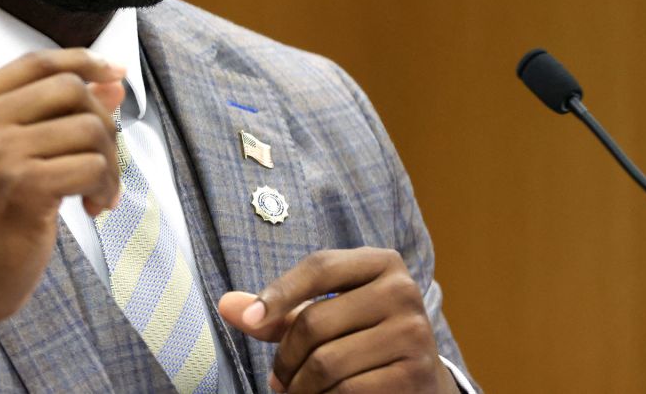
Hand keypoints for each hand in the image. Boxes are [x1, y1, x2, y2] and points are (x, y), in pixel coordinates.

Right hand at [0, 48, 125, 369]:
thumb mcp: (9, 154)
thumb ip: (53, 114)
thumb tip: (111, 84)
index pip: (37, 61)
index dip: (83, 62)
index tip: (114, 74)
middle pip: (69, 88)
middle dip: (103, 122)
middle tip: (104, 159)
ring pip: (89, 128)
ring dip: (109, 163)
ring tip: (99, 191)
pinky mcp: (24, 185)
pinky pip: (92, 166)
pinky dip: (105, 188)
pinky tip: (92, 208)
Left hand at [218, 247, 457, 392]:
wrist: (419, 379)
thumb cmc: (360, 336)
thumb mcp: (324, 313)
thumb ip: (278, 309)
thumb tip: (226, 305)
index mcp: (381, 263)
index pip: (320, 267)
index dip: (279, 293)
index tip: (250, 320)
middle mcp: (403, 291)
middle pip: (315, 320)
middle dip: (285, 357)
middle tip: (277, 378)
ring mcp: (413, 333)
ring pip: (327, 362)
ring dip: (300, 386)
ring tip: (294, 391)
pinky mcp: (415, 375)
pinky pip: (348, 390)